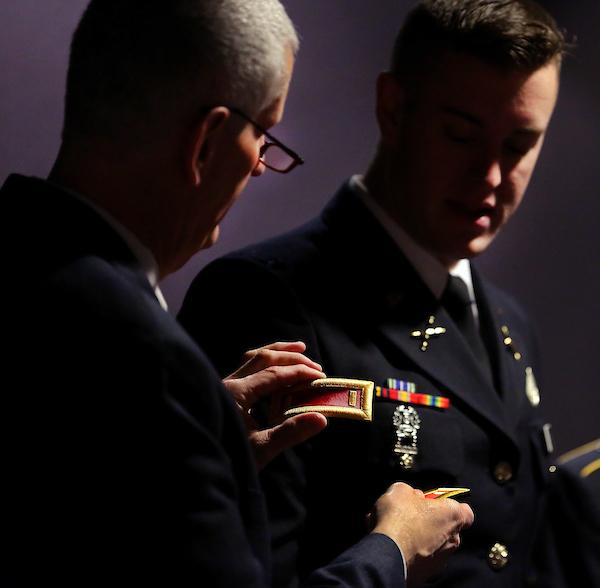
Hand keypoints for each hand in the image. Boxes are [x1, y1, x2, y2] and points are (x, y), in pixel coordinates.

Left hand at [223, 341, 326, 468]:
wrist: (198, 467)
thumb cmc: (228, 458)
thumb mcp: (261, 449)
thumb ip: (290, 432)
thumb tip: (321, 418)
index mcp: (236, 393)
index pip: (273, 374)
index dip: (299, 372)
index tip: (320, 376)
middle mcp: (228, 383)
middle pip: (263, 358)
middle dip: (291, 358)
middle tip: (315, 365)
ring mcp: (225, 386)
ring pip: (253, 358)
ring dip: (277, 352)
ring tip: (299, 348)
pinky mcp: (225, 392)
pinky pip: (247, 367)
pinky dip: (266, 363)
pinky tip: (276, 368)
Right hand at [369, 482, 473, 586]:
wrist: (388, 552)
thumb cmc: (400, 518)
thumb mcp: (400, 490)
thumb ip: (411, 492)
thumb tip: (411, 497)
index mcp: (453, 516)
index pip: (465, 512)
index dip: (448, 506)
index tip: (432, 503)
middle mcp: (453, 539)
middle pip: (448, 528)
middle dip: (432, 522)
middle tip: (412, 516)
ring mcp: (442, 559)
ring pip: (436, 545)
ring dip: (423, 539)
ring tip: (401, 533)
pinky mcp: (428, 573)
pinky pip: (424, 559)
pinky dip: (415, 553)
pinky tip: (398, 546)